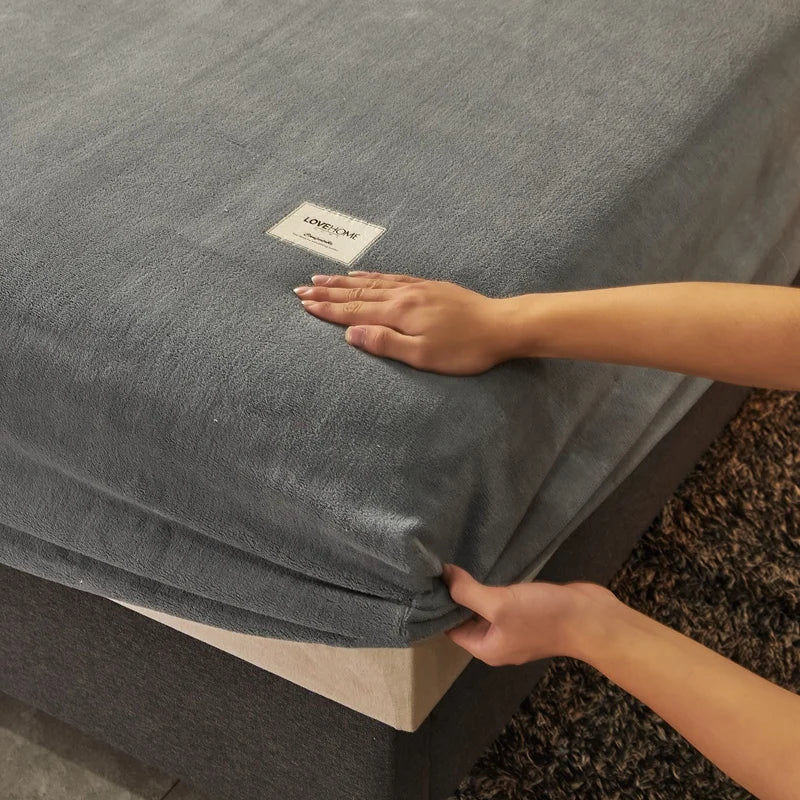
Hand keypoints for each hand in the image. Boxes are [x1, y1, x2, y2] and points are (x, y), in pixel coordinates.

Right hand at [293, 271, 517, 374]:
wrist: (502, 326)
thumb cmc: (465, 348)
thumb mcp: (423, 355)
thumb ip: (385, 343)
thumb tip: (351, 334)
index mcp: (399, 313)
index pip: (353, 311)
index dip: (326, 309)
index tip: (302, 304)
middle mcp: (403, 295)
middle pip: (357, 292)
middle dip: (327, 292)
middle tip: (300, 288)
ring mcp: (417, 288)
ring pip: (372, 281)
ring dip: (345, 281)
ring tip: (323, 277)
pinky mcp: (429, 287)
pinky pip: (391, 276)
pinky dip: (371, 275)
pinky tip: (364, 273)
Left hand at [441, 563, 616, 665]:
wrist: (592, 619)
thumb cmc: (542, 617)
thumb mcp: (499, 604)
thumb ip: (468, 592)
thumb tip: (443, 575)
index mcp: (487, 648)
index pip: (451, 629)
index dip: (438, 606)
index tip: (425, 581)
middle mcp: (498, 640)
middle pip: (467, 618)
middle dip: (454, 596)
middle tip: (435, 567)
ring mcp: (516, 626)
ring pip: (486, 607)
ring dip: (473, 589)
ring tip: (453, 563)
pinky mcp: (530, 611)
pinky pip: (504, 599)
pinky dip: (493, 585)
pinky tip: (483, 566)